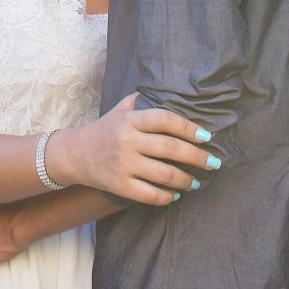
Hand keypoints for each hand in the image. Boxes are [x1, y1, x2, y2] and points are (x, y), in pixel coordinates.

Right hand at [46, 93, 220, 205]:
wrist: (74, 154)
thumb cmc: (103, 130)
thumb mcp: (119, 109)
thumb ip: (141, 101)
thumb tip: (169, 91)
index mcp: (130, 119)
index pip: (166, 120)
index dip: (189, 128)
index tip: (207, 137)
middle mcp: (128, 140)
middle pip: (171, 149)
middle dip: (198, 157)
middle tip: (214, 163)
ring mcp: (124, 165)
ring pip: (165, 174)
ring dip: (186, 180)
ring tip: (197, 181)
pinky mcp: (120, 186)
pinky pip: (151, 195)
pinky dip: (168, 197)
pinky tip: (176, 194)